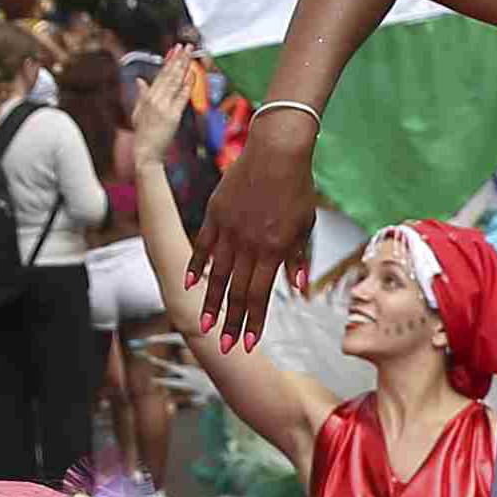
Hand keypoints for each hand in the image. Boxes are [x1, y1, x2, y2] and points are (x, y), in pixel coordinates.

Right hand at [130, 43, 197, 174]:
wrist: (146, 152)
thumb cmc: (142, 135)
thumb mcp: (137, 112)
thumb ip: (140, 94)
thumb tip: (140, 80)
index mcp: (147, 97)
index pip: (160, 74)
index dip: (169, 61)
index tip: (175, 49)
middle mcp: (155, 99)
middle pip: (169, 75)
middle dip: (178, 59)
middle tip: (186, 46)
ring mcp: (164, 106)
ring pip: (175, 82)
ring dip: (183, 67)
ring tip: (190, 54)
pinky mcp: (173, 115)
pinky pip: (182, 97)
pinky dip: (187, 85)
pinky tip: (192, 74)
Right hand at [188, 105, 317, 343]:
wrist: (277, 150)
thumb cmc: (298, 188)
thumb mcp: (305, 225)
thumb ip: (297, 259)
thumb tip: (298, 290)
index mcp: (273, 249)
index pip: (260, 294)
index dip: (253, 320)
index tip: (248, 343)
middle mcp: (249, 243)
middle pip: (236, 291)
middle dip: (232, 322)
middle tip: (225, 346)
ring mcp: (229, 229)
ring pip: (216, 274)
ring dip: (211, 302)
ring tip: (204, 324)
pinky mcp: (216, 214)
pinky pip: (203, 245)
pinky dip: (197, 266)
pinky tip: (191, 285)